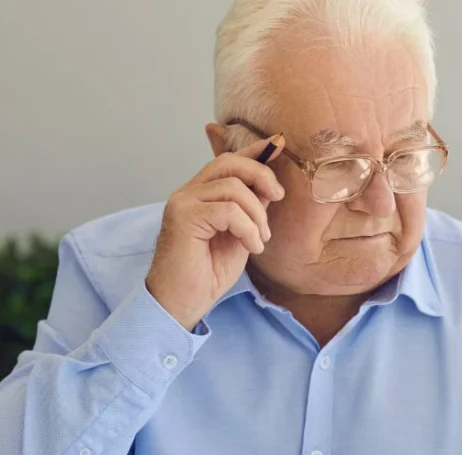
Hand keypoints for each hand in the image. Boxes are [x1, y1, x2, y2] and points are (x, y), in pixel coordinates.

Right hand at [146, 135, 285, 330]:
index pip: (228, 161)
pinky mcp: (184, 217)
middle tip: (278, 198)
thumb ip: (250, 209)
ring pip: (233, 188)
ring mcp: (183, 203)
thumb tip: (270, 186)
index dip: (255, 151)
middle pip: (230, 163)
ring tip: (260, 240)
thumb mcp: (239, 236)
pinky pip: (229, 211)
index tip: (279, 144)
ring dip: (257, 215)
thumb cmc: (207, 274)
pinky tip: (252, 248)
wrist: (182, 303)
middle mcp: (188, 193)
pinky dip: (248, 229)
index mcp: (200, 195)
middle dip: (262, 175)